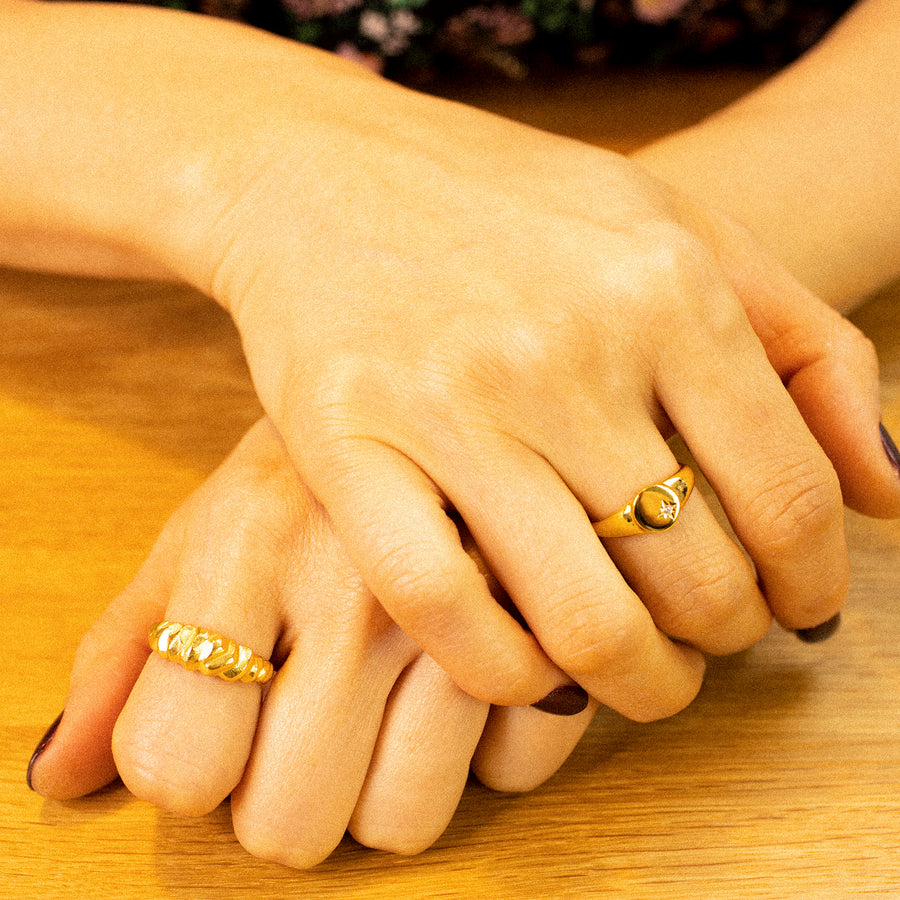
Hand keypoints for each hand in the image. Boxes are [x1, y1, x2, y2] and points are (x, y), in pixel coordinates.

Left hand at [27, 419, 594, 866]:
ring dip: (390, 782)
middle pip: (289, 823)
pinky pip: (516, 767)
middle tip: (314, 723)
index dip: (193, 764)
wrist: (454, 344)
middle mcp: (357, 580)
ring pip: (406, 817)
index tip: (225, 726)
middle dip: (292, 795)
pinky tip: (477, 676)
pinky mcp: (563, 613)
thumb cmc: (319, 453)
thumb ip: (130, 644)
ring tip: (396, 701)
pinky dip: (490, 749)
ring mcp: (470, 601)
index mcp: (249, 543)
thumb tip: (62, 776)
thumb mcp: (210, 518)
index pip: (176, 761)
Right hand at [166, 52, 872, 718]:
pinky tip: (533, 672)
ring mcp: (448, 404)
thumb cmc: (511, 209)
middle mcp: (563, 350)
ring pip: (582, 619)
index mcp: (665, 288)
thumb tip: (890, 493)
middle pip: (695, 574)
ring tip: (639, 672)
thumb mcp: (682, 229)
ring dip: (636, 681)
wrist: (327, 176)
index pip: (788, 496)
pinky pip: (446, 612)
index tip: (797, 608)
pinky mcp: (343, 448)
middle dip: (725, 637)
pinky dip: (508, 676)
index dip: (811, 582)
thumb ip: (809, 350)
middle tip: (708, 635)